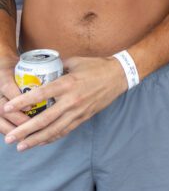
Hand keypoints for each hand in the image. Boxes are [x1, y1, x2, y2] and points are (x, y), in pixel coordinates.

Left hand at [3, 55, 126, 150]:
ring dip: (36, 139)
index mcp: (68, 83)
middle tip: (10, 137)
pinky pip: (65, 130)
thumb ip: (58, 66)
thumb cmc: (96, 66)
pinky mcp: (84, 117)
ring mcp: (78, 111)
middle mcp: (72, 99)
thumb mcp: (76, 61)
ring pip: (54, 129)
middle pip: (45, 119)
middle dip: (25, 130)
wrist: (119, 75)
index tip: (8, 107)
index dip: (23, 102)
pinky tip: (40, 142)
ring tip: (21, 146)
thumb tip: (43, 68)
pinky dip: (52, 138)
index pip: (41, 94)